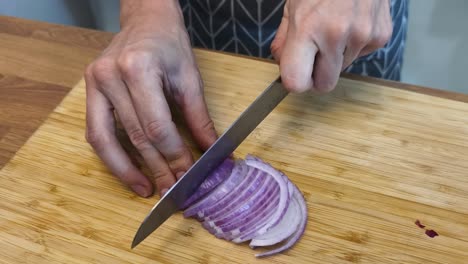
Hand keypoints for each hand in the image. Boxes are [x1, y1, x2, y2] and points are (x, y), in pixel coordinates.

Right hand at [84, 1, 216, 196]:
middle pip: (134, 135)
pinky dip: (111, 154)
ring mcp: (94, 82)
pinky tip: (128, 169)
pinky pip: (95, 131)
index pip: (157, 126)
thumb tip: (211, 151)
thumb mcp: (190, 79)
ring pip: (105, 139)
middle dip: (156, 167)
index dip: (173, 156)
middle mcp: (111, 76)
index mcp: (139, 69)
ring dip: (125, 170)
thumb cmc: (170, 45)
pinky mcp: (88, 90)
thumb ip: (199, 118)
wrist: (146, 20)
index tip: (187, 175)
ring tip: (144, 189)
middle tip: (170, 190)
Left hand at [271, 0, 392, 92]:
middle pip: (324, 85)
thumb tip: (281, 61)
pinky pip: (361, 55)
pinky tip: (352, 21)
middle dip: (317, 74)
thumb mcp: (293, 4)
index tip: (296, 75)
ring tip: (336, 25)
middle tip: (315, 52)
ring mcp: (362, 36)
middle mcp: (336, 36)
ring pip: (343, 69)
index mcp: (307, 28)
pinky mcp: (380, 36)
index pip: (297, 82)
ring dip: (337, 55)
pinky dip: (354, 44)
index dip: (295, 83)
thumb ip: (285, 38)